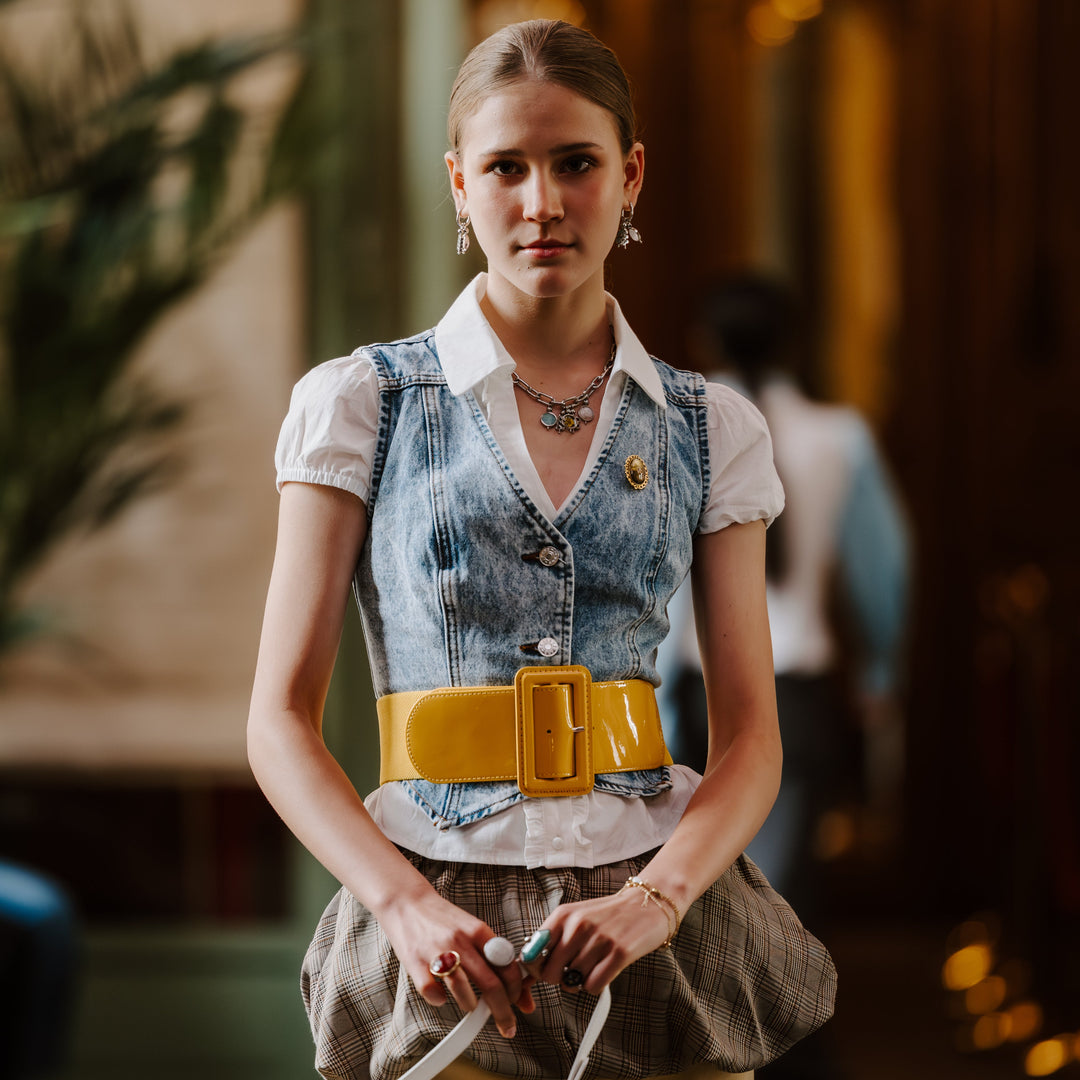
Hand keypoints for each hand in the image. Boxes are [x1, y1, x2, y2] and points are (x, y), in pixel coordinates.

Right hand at [377, 889, 534, 1037]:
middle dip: (503, 1011)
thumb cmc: (443, 919)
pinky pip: (432, 994)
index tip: (517, 1001)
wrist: (407, 902)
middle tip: (508, 1026)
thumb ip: (492, 955)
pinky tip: (441, 995)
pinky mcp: (415, 963)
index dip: (516, 989)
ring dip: (471, 1005)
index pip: (507, 965)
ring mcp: (437, 952)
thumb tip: (516, 983)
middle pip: (490, 984)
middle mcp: (460, 940)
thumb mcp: (472, 929)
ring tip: (471, 1005)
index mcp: (478, 930)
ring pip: (463, 991)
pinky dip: (439, 1000)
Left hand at [520, 886, 671, 994]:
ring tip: (594, 963)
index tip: (545, 971)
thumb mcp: (575, 918)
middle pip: (550, 974)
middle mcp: (579, 925)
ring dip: (580, 980)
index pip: (533, 953)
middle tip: (573, 969)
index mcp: (563, 915)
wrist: (646, 904)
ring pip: (572, 982)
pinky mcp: (619, 953)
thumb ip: (552, 939)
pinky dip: (596, 984)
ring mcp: (599, 939)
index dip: (536, 969)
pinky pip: (593, 986)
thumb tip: (526, 969)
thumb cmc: (607, 915)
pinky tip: (604, 969)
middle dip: (559, 978)